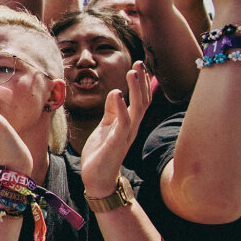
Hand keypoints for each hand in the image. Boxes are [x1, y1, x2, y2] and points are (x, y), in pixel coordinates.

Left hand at [80, 61, 150, 196]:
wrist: (96, 177)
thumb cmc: (101, 152)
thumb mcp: (106, 126)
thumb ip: (112, 111)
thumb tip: (116, 93)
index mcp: (129, 122)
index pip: (140, 99)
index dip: (142, 83)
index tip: (140, 65)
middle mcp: (132, 127)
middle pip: (143, 100)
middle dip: (142, 81)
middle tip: (140, 62)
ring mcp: (126, 134)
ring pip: (137, 108)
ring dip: (136, 90)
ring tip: (133, 72)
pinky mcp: (117, 142)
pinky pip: (123, 123)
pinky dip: (121, 107)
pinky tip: (117, 94)